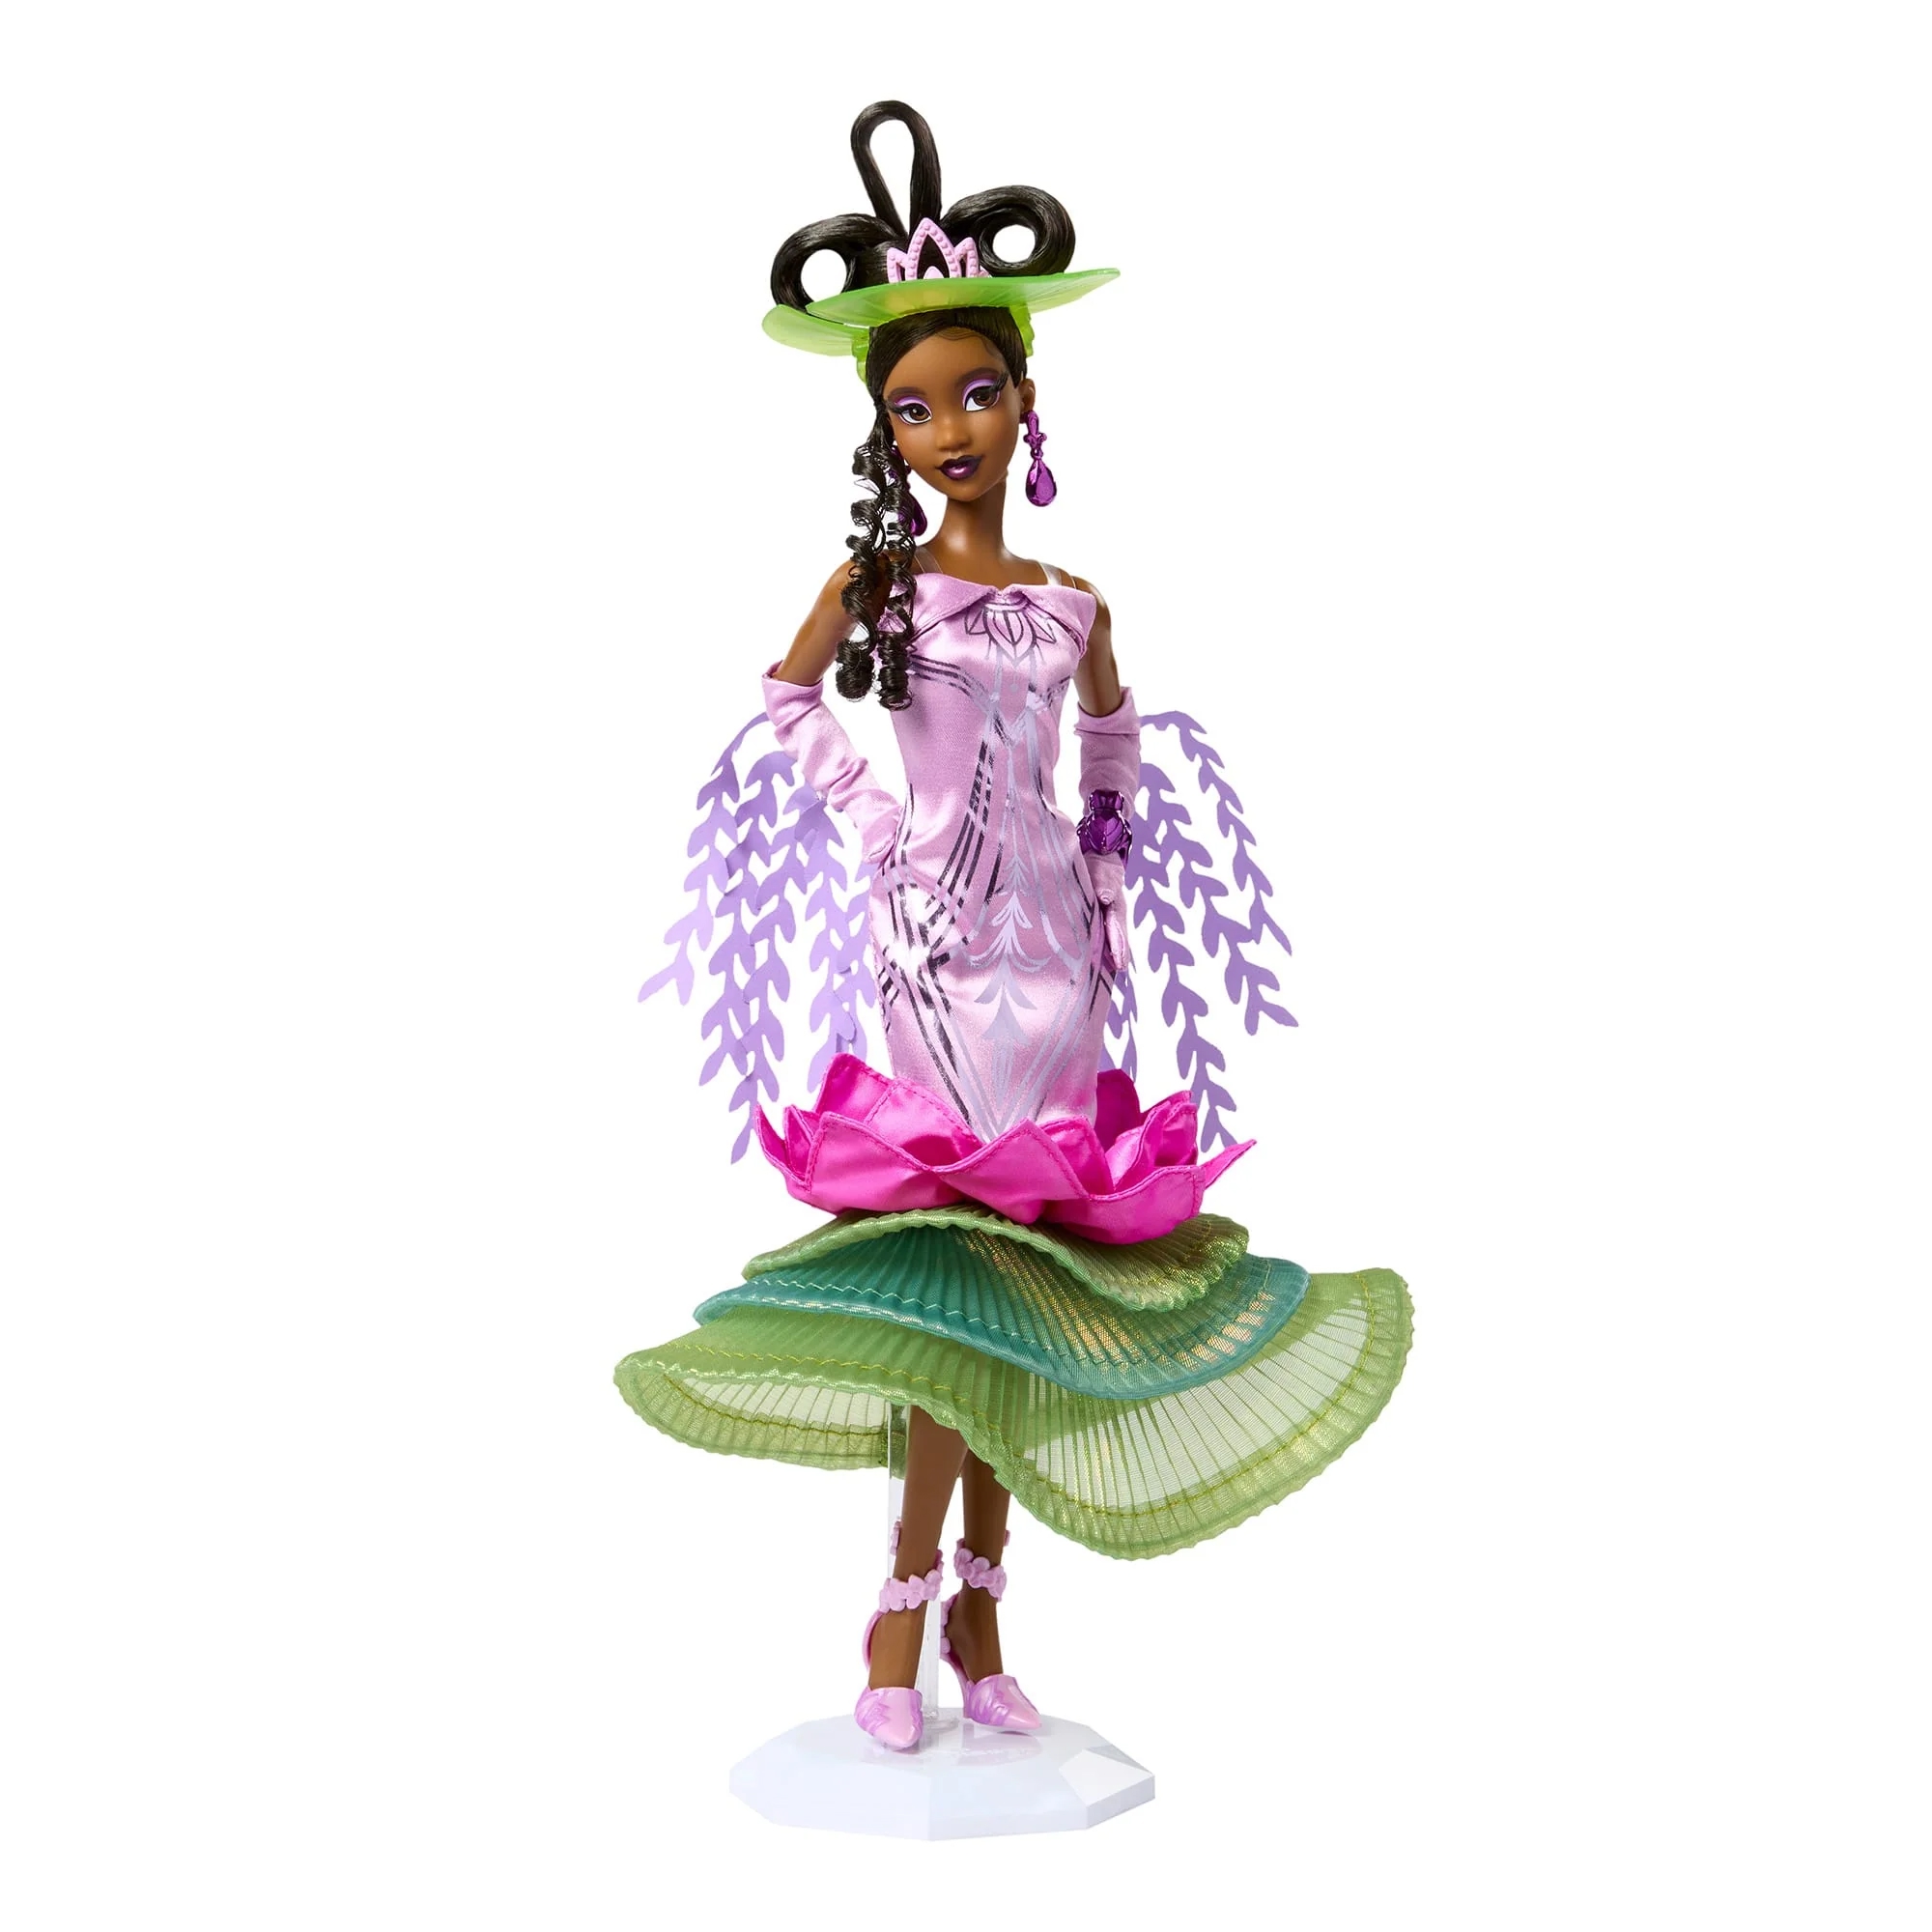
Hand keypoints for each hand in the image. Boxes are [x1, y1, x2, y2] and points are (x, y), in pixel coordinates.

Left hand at [1085, 851, 1131, 972]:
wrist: (1100, 856)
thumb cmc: (1098, 866)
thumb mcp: (1099, 872)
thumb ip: (1102, 884)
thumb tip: (1105, 897)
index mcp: (1116, 905)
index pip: (1117, 929)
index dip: (1118, 946)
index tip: (1120, 963)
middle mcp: (1116, 912)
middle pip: (1119, 936)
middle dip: (1120, 953)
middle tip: (1120, 971)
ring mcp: (1111, 914)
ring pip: (1114, 936)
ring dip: (1115, 951)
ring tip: (1114, 970)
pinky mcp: (1104, 914)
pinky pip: (1106, 932)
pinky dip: (1106, 944)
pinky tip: (1101, 956)